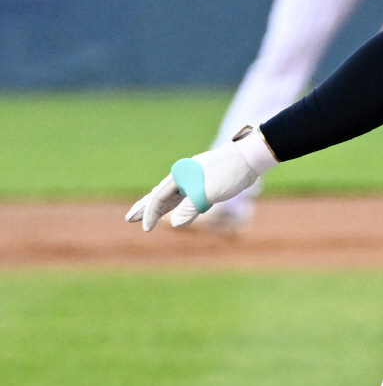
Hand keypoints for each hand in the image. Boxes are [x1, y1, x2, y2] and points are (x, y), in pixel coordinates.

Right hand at [126, 127, 277, 230]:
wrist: (251, 156)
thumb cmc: (231, 173)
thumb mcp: (210, 192)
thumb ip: (191, 207)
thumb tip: (176, 224)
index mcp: (181, 175)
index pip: (159, 197)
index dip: (150, 214)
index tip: (145, 229)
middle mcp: (184, 175)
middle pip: (159, 194)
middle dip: (144, 207)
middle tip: (128, 218)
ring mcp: (193, 177)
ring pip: (171, 194)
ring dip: (158, 206)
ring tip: (144, 215)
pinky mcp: (204, 180)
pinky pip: (183, 194)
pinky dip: (175, 203)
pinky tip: (172, 208)